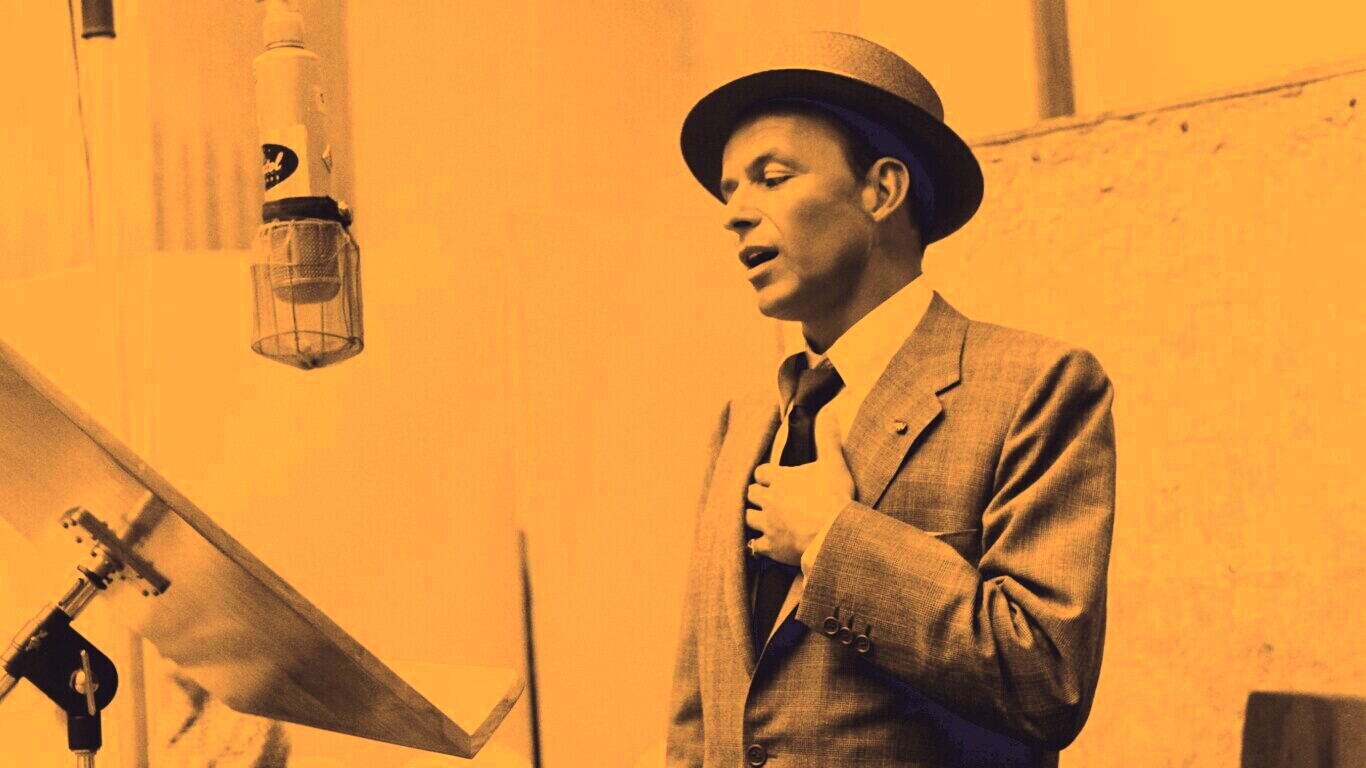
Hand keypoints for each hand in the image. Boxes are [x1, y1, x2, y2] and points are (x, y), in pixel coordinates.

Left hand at [745, 414, 853, 564]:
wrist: (836, 535)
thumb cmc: (836, 498)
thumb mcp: (834, 464)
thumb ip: (828, 438)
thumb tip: (830, 412)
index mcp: (780, 478)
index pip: (759, 473)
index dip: (766, 477)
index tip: (774, 482)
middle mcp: (769, 500)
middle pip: (750, 494)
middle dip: (759, 496)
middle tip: (770, 501)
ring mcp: (768, 524)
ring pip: (748, 518)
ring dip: (756, 518)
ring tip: (766, 521)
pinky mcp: (771, 547)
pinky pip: (754, 546)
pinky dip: (759, 545)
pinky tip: (765, 544)